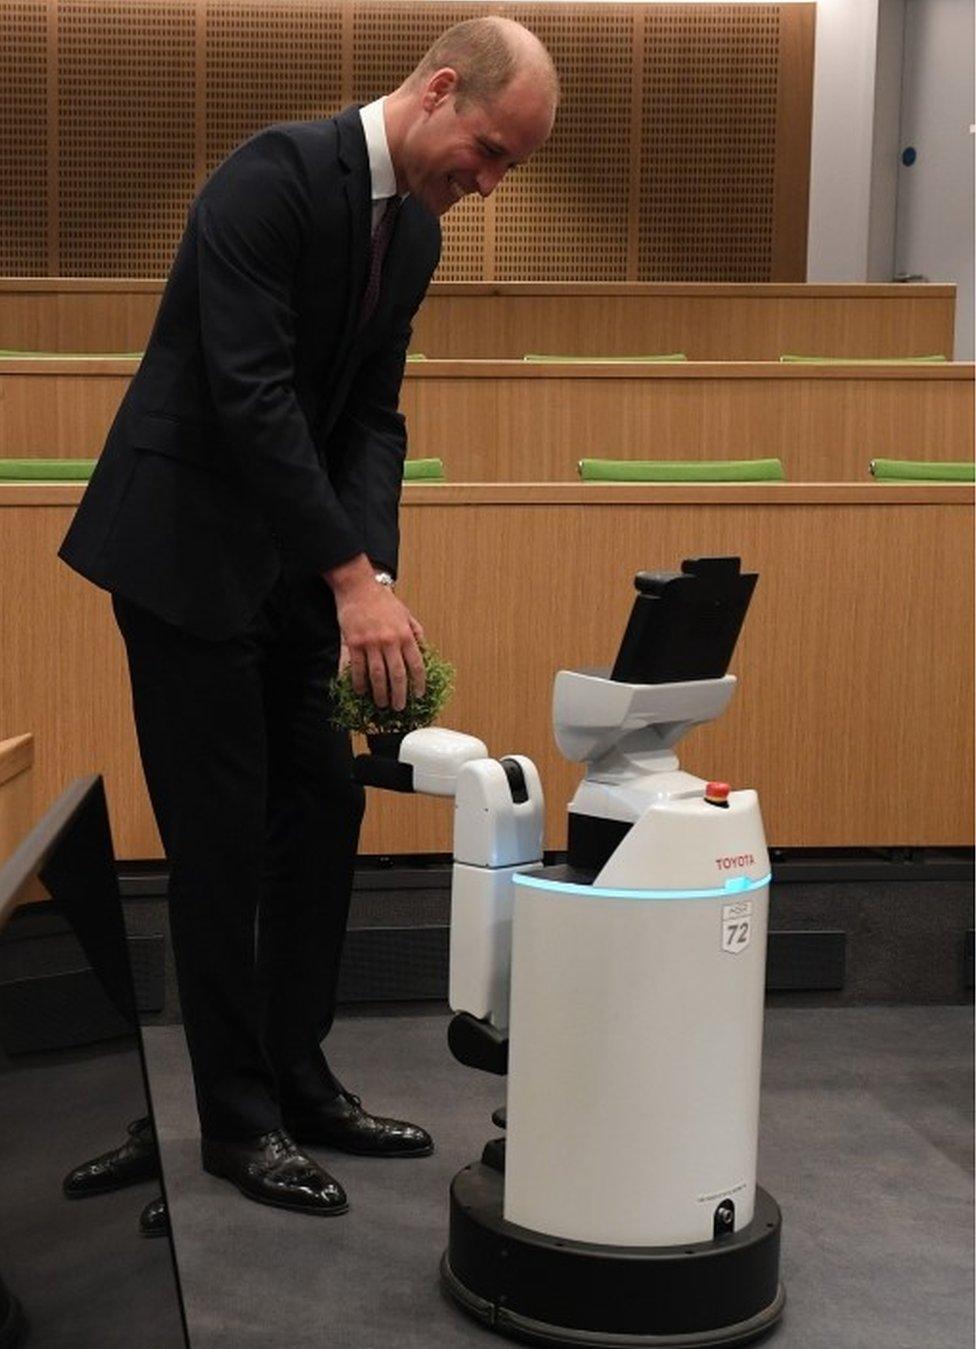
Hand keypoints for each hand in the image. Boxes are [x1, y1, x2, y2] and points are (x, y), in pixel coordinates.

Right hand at [327, 556, 424, 711]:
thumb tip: (424, 650)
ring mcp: (371, 643)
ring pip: (378, 675)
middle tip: (399, 707)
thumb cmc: (382, 600)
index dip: (419, 683)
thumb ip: (415, 632)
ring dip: (380, 693)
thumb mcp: (405, 613)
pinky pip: (358, 669)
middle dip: (399, 695)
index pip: (416, 664)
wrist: (358, 588)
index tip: (419, 695)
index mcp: (405, 634)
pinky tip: (361, 691)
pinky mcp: (354, 644)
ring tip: (382, 704)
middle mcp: (390, 641)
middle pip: (397, 675)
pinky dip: (359, 683)